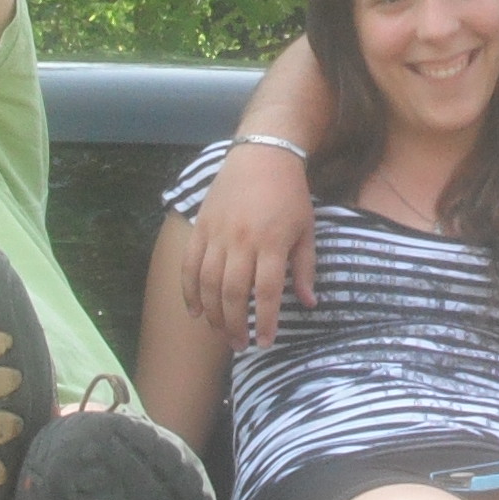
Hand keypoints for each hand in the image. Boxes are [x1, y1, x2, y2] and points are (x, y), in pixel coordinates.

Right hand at [180, 140, 317, 348]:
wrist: (262, 154)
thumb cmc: (290, 194)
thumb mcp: (307, 229)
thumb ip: (305, 268)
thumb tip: (309, 304)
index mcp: (272, 243)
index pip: (267, 292)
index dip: (266, 322)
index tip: (265, 342)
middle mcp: (242, 241)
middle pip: (233, 293)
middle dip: (236, 325)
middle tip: (240, 345)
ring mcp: (217, 234)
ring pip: (208, 283)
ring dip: (213, 314)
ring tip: (222, 332)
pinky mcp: (201, 226)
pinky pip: (189, 265)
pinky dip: (189, 291)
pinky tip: (196, 312)